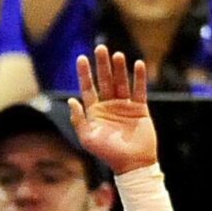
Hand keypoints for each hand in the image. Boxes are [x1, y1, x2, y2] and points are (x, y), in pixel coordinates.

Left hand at [70, 45, 158, 171]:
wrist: (131, 162)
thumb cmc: (107, 152)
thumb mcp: (87, 137)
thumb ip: (78, 119)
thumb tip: (71, 100)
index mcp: (95, 111)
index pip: (88, 88)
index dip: (85, 73)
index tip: (82, 58)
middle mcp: (109, 106)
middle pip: (105, 81)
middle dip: (102, 65)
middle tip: (101, 48)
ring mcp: (125, 106)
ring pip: (121, 82)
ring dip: (120, 69)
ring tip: (117, 55)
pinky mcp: (140, 108)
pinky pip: (139, 90)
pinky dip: (139, 78)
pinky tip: (138, 65)